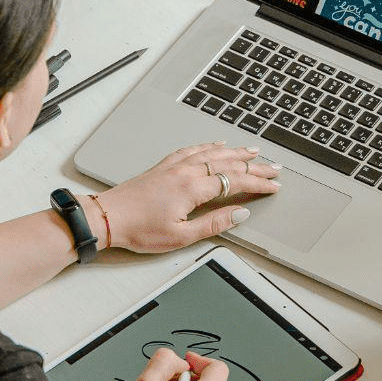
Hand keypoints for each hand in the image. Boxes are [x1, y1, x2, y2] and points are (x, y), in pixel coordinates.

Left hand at [94, 142, 280, 252]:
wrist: (108, 217)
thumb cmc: (139, 229)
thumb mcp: (181, 236)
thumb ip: (214, 224)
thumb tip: (239, 214)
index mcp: (193, 189)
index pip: (236, 182)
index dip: (258, 184)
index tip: (273, 186)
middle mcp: (186, 172)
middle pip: (229, 164)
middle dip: (255, 165)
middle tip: (274, 168)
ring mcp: (174, 166)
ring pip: (213, 153)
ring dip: (236, 151)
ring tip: (254, 150)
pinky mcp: (164, 166)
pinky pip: (193, 149)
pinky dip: (209, 145)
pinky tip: (216, 144)